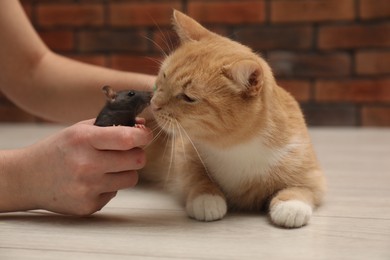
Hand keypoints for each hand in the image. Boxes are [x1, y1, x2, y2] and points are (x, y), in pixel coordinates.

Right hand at [7, 119, 151, 215]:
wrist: (28, 178)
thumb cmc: (59, 149)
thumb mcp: (80, 129)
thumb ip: (111, 125)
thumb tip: (142, 124)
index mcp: (84, 140)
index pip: (128, 138)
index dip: (143, 136)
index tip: (145, 135)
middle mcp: (86, 165)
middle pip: (137, 160)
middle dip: (136, 154)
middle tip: (126, 152)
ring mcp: (87, 188)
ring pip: (132, 178)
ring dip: (125, 171)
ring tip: (106, 167)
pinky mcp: (88, 206)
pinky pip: (116, 193)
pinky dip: (109, 186)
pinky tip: (91, 182)